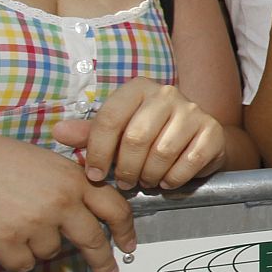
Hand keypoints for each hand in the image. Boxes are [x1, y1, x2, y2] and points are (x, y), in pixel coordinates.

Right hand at [0, 125, 133, 271]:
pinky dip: (14, 256)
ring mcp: (36, 225)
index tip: (129, 246)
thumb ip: (69, 184)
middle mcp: (61, 203)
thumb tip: (89, 210)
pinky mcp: (9, 244)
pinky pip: (25, 264)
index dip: (125, 230)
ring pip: (52, 253)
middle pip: (93, 241)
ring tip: (14, 219)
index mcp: (74, 179)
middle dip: (103, 262)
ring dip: (38, 245)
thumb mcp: (43, 161)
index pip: (115, 208)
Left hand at [51, 77, 226, 189]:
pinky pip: (189, 162)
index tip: (95, 174)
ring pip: (162, 152)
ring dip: (149, 176)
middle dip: (126, 168)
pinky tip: (166, 181)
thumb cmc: (150, 135)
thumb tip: (59, 133)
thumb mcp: (117, 132)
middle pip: (136, 137)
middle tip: (125, 182)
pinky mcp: (212, 131)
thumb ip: (90, 134)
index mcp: (139, 88)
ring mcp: (193, 110)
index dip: (98, 152)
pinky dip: (173, 179)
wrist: (195, 139)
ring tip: (145, 181)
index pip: (110, 118)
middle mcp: (167, 94)